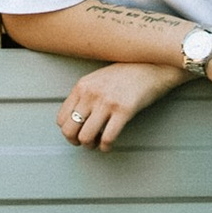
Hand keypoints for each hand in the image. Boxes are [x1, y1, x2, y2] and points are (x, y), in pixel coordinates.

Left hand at [55, 60, 186, 152]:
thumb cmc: (125, 74)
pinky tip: (109, 145)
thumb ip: (85, 95)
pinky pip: (107, 138)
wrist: (151, 65)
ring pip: (85, 137)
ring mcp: (107, 102)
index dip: (68, 132)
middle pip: (69, 130)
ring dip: (90, 146)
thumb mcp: (98, 79)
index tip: (76, 135)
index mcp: (82, 86)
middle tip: (86, 143)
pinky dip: (106, 147)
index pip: (61, 118)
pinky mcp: (124, 110)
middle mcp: (91, 93)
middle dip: (76, 141)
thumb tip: (75, 120)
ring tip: (98, 143)